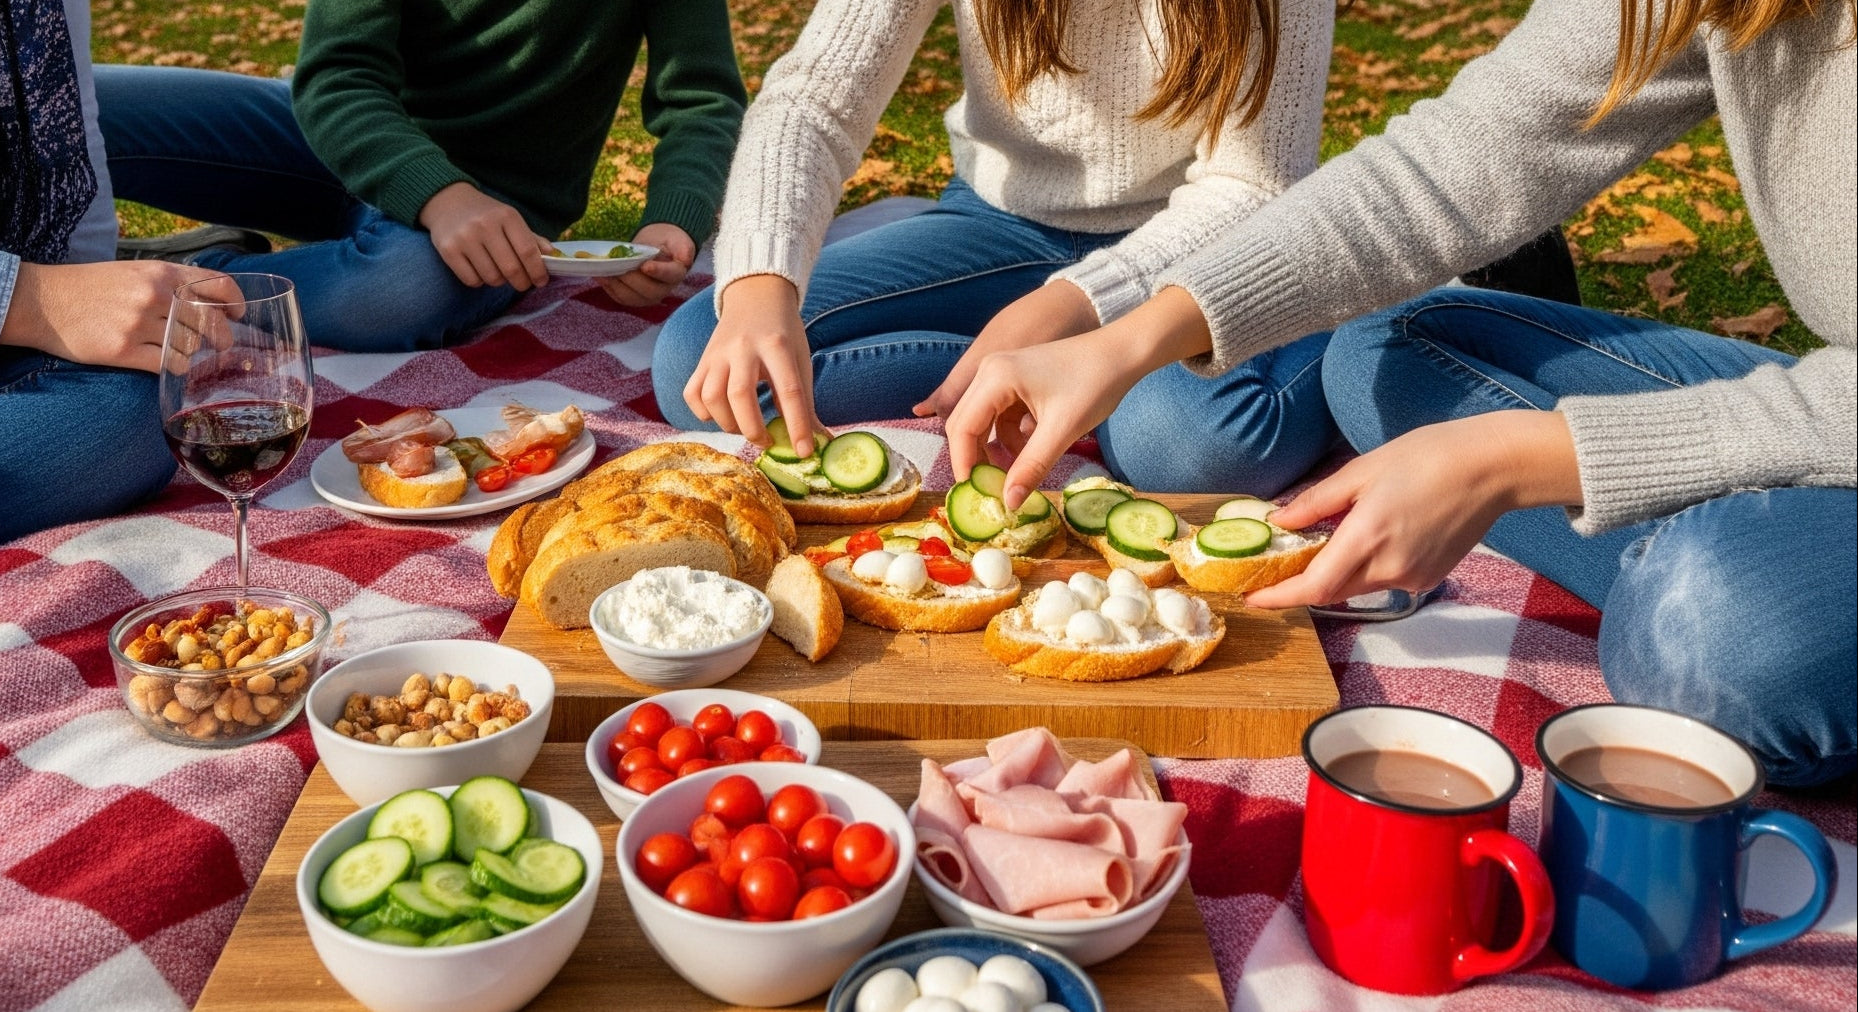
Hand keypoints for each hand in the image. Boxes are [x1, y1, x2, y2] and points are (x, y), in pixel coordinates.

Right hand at [0, 261, 241, 372]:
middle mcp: (153, 295)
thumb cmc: (91, 287)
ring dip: (192, 353)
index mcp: (160, 272)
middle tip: (221, 345)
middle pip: (211, 322)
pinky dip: (175, 367)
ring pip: (191, 347)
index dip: (235, 302)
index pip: (217, 285)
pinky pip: (170, 365)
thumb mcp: (134, 272)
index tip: (239, 314)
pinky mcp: (123, 350)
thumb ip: (171, 284)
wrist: (41, 301)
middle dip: (222, 337)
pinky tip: (166, 363)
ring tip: (177, 350)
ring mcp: (138, 323)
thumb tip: (216, 305)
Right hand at [417, 182, 551, 290]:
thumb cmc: (485, 214)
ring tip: (498, 271)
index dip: (538, 271)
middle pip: (511, 269)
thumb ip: (531, 238)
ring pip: (492, 278)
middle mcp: (485, 225)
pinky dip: (480, 281)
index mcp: (506, 216)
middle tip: (522, 283)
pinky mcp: (448, 250)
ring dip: (499, 281)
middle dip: (521, 282)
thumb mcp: (510, 219)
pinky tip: (479, 269)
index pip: (528, 251)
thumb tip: (552, 255)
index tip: (541, 281)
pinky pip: (472, 280)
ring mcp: (465, 238)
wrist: (447, 201)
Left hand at [596, 222, 696, 306]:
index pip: (669, 276)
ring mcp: (649, 296)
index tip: (645, 266)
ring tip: (604, 272)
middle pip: (649, 291)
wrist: (659, 247)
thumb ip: (683, 247)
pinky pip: (621, 298)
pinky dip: (609, 288)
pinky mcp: (635, 298)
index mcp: (676, 273)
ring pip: (633, 298)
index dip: (658, 272)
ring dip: (617, 286)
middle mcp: (664, 289)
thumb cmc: (668, 241)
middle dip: (632, 280)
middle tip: (618, 267)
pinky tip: (600, 276)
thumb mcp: (678, 239)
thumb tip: (686, 258)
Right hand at [684, 274, 820, 454]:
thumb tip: (821, 442)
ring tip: (744, 427)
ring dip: (728, 423)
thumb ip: (806, 402)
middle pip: (740, 396)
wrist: (755, 295)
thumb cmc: (783, 333)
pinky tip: (723, 415)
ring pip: (712, 397)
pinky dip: (705, 413)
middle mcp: (743, 347)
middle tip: (766, 442)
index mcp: (777, 345)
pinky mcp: (702, 360)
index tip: (804, 452)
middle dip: (753, 429)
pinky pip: (693, 394)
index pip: (788, 390)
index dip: (797, 425)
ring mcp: (717, 353)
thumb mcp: (800, 359)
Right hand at [942, 286, 1214, 508]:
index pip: (962, 428)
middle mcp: (990, 371)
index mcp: (995, 377)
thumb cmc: (1095, 384)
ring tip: (1014, 475)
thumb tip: (1008, 504)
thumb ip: (1032, 467)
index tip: (976, 494)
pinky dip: (1009, 437)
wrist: (1123, 352)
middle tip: (991, 490)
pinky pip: (999, 415)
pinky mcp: (1014, 380)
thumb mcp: (1063, 431)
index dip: (965, 464)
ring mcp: (1001, 373)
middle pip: (965, 423)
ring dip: (994, 449)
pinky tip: (1031, 450)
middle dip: (976, 459)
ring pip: (982, 421)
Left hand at [1245, 411, 1582, 608]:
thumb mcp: (1362, 470)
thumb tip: (1279, 520)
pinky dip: (1367, 565)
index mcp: (1367, 538)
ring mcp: (1413, 576)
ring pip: (1358, 586)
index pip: (1313, 587)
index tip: (1252, 598)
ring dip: (1336, 571)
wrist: (1494, 467)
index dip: (1279, 598)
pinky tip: (1373, 534)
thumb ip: (1317, 501)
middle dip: (1303, 582)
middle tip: (1280, 563)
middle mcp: (1389, 567)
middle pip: (1331, 591)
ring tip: (1328, 539)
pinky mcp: (1430, 577)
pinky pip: (1385, 579)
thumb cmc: (1429, 457)